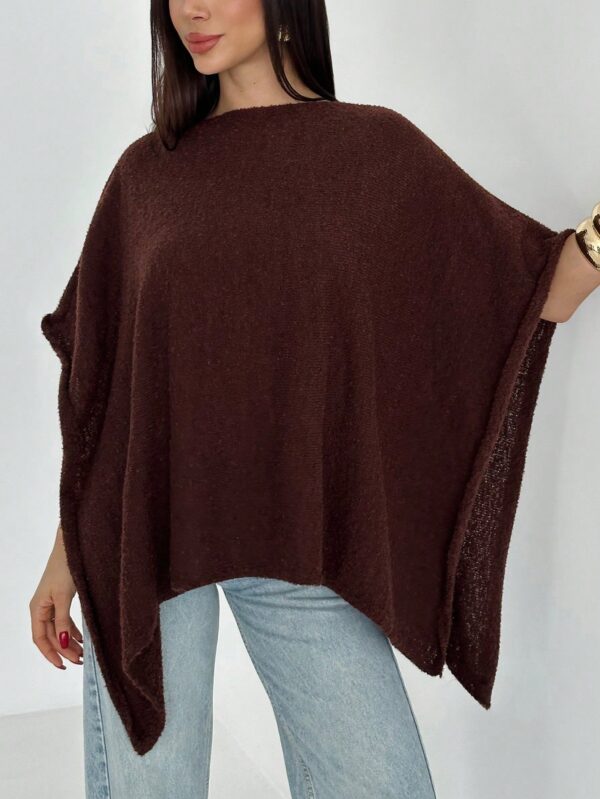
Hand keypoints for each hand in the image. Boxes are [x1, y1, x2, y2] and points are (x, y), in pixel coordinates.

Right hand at [29, 526, 83, 668]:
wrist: (72, 546)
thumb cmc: (64, 567)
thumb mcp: (63, 596)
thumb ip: (63, 620)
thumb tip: (64, 643)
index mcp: (37, 608)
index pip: (41, 638)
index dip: (50, 654)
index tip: (62, 665)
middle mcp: (42, 608)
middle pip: (51, 636)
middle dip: (64, 650)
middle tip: (79, 661)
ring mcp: (52, 603)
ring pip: (59, 629)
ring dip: (69, 642)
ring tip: (82, 654)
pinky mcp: (62, 598)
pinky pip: (65, 619)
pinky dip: (73, 629)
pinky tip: (81, 638)